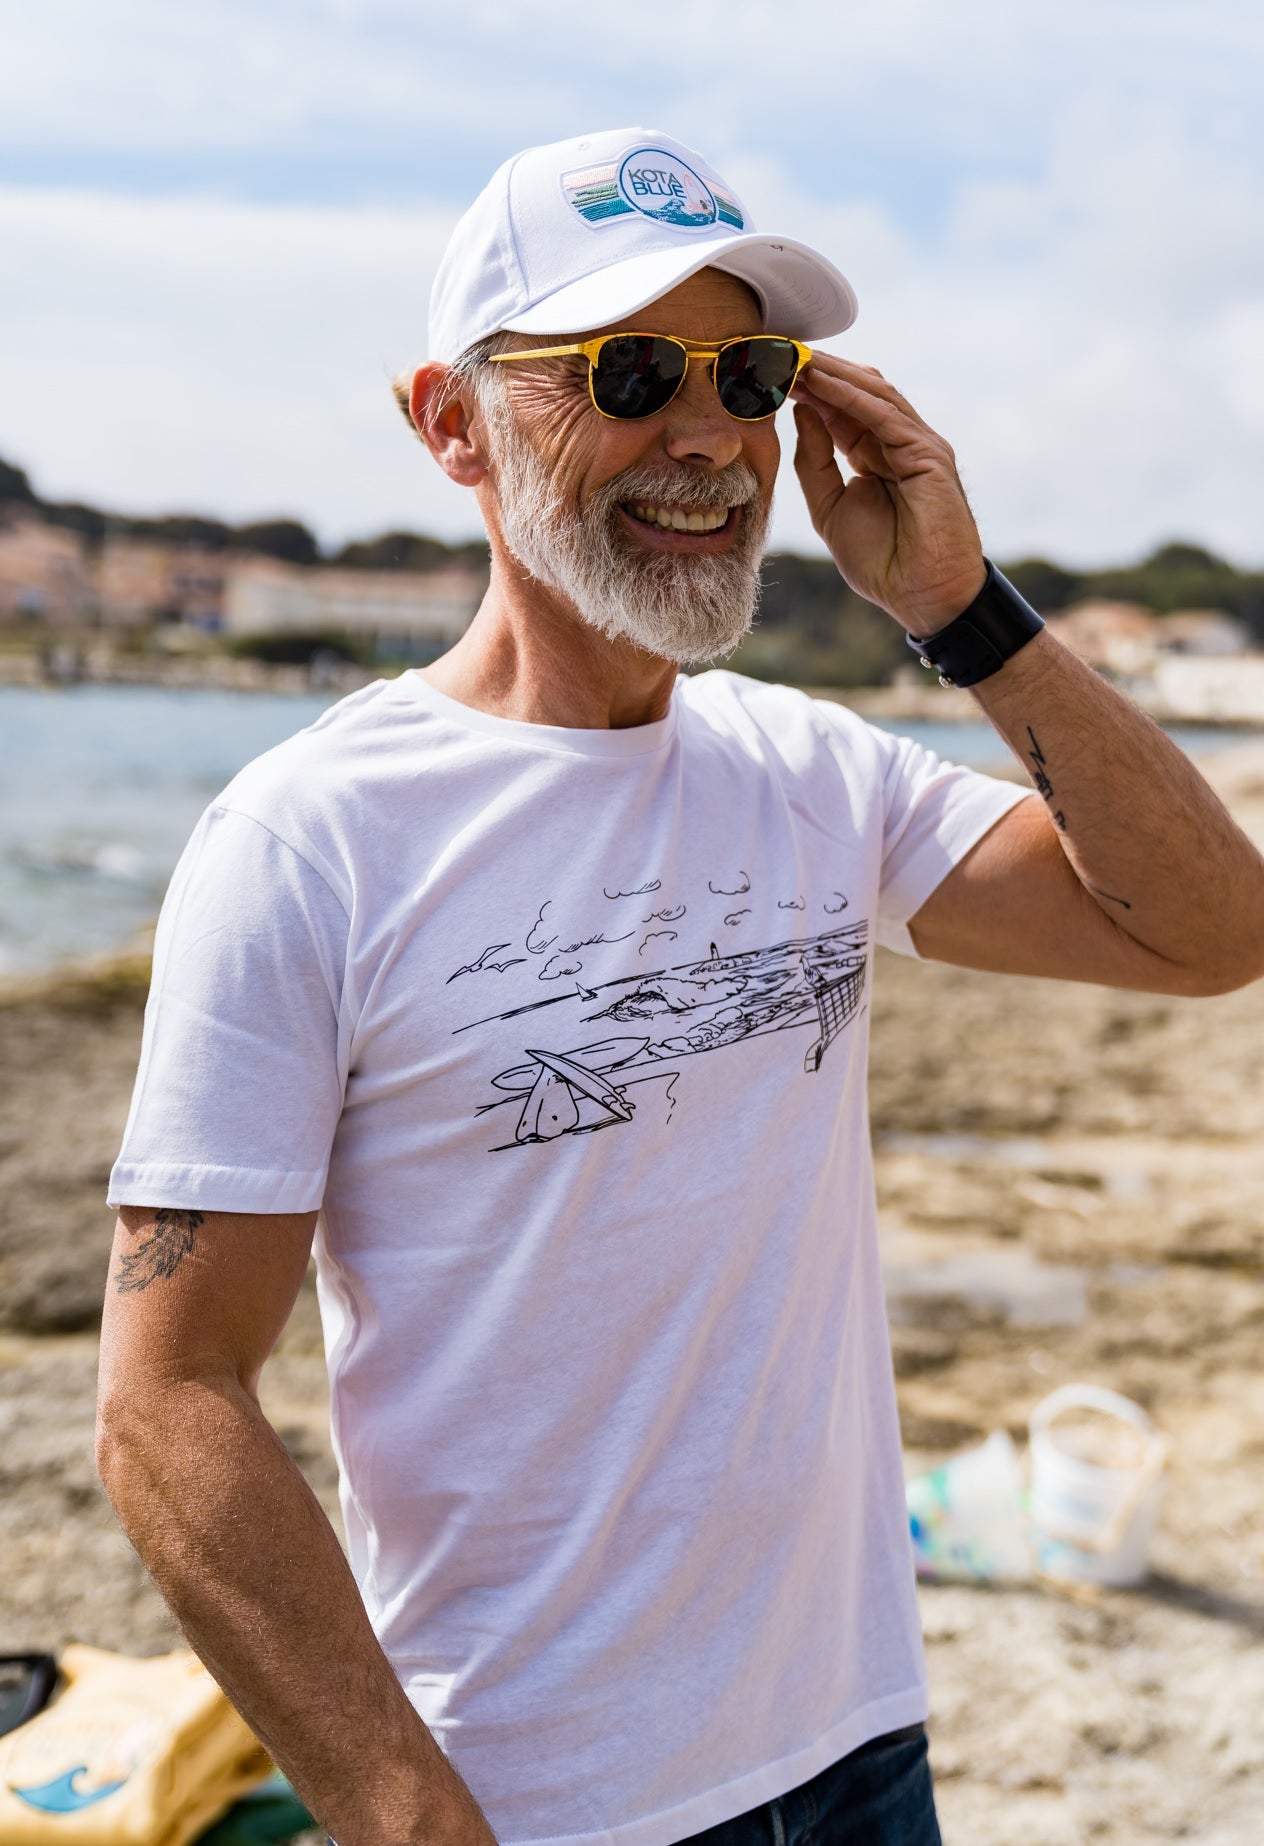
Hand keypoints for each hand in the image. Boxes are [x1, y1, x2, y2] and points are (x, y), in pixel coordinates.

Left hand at [790, 354, 986, 635]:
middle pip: (856, 392)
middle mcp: (897, 441)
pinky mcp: (928, 453)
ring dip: (831, 375)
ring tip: (792, 358)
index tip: (768, 373)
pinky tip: (821, 384)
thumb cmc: (882, 561)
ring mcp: (917, 444)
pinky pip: (885, 415)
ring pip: (871, 394)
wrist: (921, 595)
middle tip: (775, 352)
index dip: (805, 389)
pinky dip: (851, 396)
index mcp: (873, 454)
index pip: (838, 409)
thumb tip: (802, 411)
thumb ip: (815, 462)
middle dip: (816, 372)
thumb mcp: (830, 508)